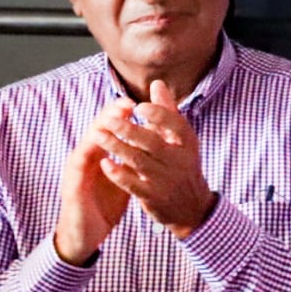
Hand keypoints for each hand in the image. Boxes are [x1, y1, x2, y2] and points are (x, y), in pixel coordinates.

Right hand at [53, 111, 132, 264]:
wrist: (87, 234)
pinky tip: (100, 154)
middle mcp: (87, 160)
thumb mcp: (124, 177)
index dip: (122, 116)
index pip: (110, 130)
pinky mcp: (73, 190)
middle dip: (111, 117)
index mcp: (100, 156)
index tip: (139, 102)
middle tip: (127, 103)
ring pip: (86, 147)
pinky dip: (89, 161)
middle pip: (97, 132)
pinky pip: (81, 173)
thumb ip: (134, 159)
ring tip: (111, 120)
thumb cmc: (105, 204)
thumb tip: (154, 142)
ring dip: (97, 133)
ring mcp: (77, 174)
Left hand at [92, 79, 216, 232]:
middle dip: (128, 129)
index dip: (158, 114)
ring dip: (116, 146)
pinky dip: (117, 173)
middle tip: (107, 120)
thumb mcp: (181, 139)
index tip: (139, 106)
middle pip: (152, 142)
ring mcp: (166, 180)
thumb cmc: (182, 166)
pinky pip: (132, 183)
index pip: (175, 124)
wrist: (193, 208)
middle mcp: (179, 161)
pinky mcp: (153, 197)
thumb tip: (157, 83)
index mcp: (187, 143)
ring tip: (98, 135)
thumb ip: (167, 111)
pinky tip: (104, 162)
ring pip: (137, 160)